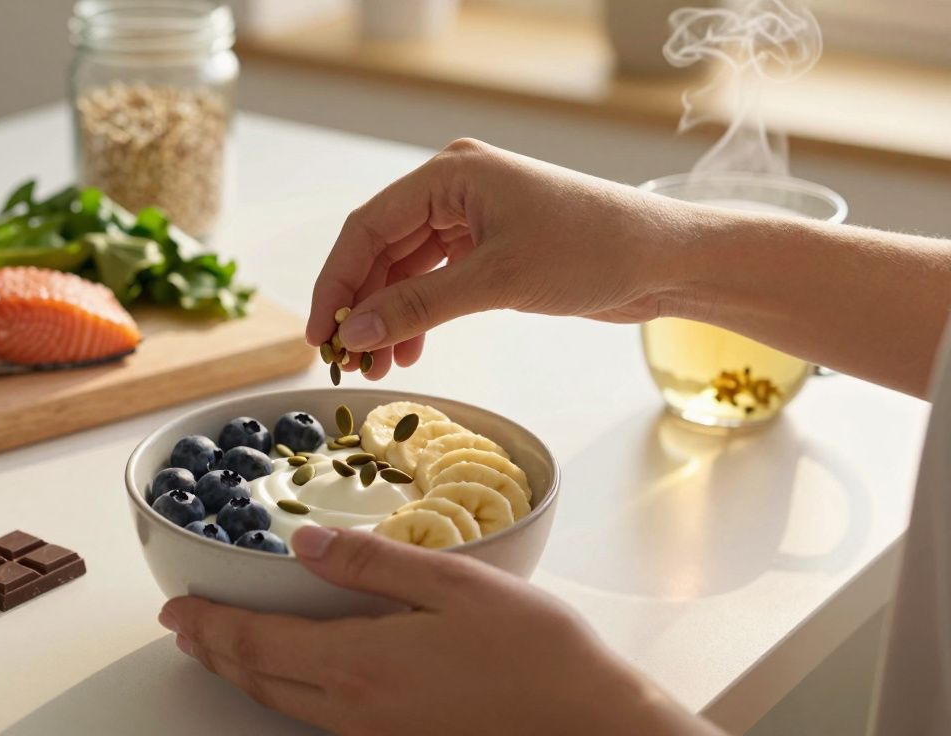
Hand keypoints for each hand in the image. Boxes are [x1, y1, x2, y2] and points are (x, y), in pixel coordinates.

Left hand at [159, 527, 719, 735]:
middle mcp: (355, 708)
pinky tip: (289, 680)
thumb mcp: (455, 585)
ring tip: (217, 651)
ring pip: (283, 704)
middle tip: (181, 629)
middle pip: (259, 680)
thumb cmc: (534, 651)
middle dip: (213, 651)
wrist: (590, 725)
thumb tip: (305, 544)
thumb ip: (373, 564)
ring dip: (240, 674)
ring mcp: (375, 734)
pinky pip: (315, 718)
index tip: (175, 607)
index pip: (259, 641)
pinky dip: (280, 693)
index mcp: (361, 663)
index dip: (210, 624)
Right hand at [308, 138, 701, 378]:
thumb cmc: (593, 250)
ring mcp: (472, 218)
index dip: (337, 281)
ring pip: (406, 269)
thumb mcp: (497, 280)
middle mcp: (455, 189)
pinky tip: (409, 349)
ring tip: (378, 365)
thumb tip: (357, 332)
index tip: (321, 332)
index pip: (368, 226)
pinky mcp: (490, 247)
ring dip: (389, 316)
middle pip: (382, 248)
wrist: (666, 260)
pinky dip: (419, 315)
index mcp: (451, 174)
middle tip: (347, 358)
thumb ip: (420, 305)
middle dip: (364, 305)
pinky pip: (434, 280)